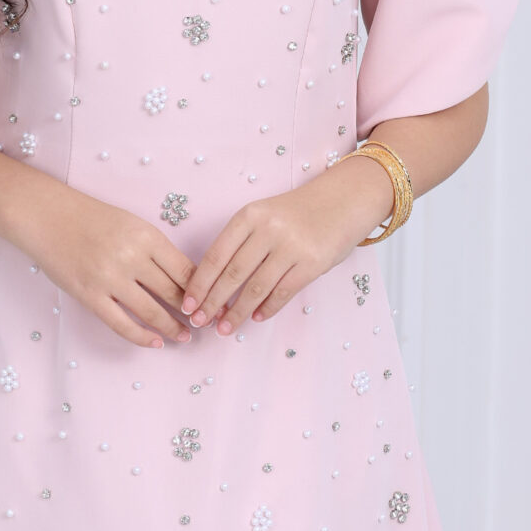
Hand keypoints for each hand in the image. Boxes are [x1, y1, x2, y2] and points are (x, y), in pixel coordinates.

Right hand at [8, 178, 194, 348]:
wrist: (47, 217)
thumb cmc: (92, 219)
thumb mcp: (132, 224)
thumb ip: (156, 250)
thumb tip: (184, 280)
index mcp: (147, 236)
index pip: (185, 271)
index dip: (202, 291)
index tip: (212, 302)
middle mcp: (132, 258)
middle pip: (173, 293)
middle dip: (192, 313)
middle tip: (204, 324)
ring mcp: (110, 279)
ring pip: (151, 312)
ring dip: (172, 328)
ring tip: (184, 336)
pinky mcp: (90, 296)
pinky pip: (121, 324)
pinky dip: (142, 337)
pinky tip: (155, 343)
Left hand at [181, 159, 390, 333]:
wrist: (343, 201)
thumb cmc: (296, 213)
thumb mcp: (263, 216)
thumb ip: (241, 243)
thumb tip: (213, 285)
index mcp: (249, 215)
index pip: (216, 255)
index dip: (199, 284)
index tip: (187, 304)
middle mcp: (268, 229)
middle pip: (232, 274)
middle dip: (212, 303)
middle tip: (200, 322)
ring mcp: (291, 247)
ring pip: (256, 288)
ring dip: (237, 312)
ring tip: (225, 328)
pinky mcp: (312, 263)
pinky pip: (283, 292)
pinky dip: (267, 308)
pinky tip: (256, 317)